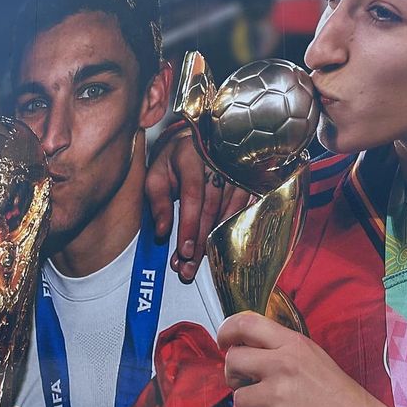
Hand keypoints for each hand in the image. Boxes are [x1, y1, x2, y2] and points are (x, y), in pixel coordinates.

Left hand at [145, 128, 246, 280]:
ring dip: (212, 241)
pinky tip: (217, 247)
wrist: (203, 139)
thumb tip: (162, 231)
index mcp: (192, 156)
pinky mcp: (249, 182)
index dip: (189, 226)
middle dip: (198, 242)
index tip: (183, 251)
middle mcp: (219, 163)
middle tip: (187, 267)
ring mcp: (238, 172)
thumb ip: (157, 200)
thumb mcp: (157, 172)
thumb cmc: (177, 157)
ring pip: (228, 214)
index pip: (193, 196)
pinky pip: (242, 212)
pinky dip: (229, 232)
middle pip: (211, 210)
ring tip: (195, 262)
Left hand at [219, 311, 395, 406]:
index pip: (247, 323)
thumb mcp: (317, 361)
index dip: (227, 330)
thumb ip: (285, 353)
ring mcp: (280, 396)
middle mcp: (283, 365)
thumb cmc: (344, 401)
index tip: (223, 341)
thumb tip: (251, 354)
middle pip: (233, 360)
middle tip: (245, 386)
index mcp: (294, 345)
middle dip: (232, 376)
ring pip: (238, 399)